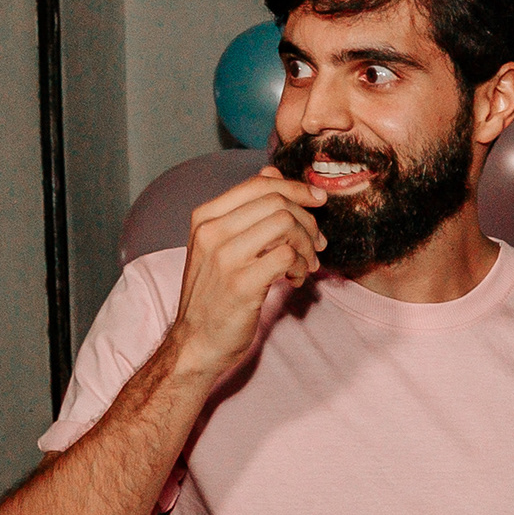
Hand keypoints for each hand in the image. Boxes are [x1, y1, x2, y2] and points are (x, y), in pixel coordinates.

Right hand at [173, 166, 324, 386]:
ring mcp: (225, 257)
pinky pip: (287, 255)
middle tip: (317, 242)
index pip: (259, 184)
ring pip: (285, 224)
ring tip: (307, 263)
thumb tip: (272, 172)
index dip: (296, 188)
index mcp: (205, 217)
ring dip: (307, 244)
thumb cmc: (213, 294)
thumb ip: (244, 210)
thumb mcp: (219, 245)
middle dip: (308, 219)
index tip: (318, 201)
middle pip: (277, 202)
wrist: (195, 342)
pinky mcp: (241, 283)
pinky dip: (301, 265)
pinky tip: (295, 279)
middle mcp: (211, 232)